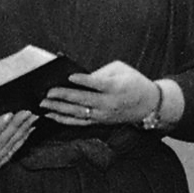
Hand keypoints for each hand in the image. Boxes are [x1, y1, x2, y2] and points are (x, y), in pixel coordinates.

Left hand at [39, 59, 161, 128]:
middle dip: (63, 96)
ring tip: (43, 104)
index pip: (97, 84)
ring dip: (59, 109)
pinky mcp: (100, 122)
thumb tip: (77, 77)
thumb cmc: (133, 82)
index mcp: (115, 87)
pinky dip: (64, 119)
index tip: (70, 76)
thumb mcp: (120, 70)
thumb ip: (100, 72)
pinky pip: (79, 122)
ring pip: (78, 114)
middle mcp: (108, 104)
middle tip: (47, 92)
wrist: (150, 105)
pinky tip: (51, 115)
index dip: (83, 80)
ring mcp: (103, 115)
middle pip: (83, 100)